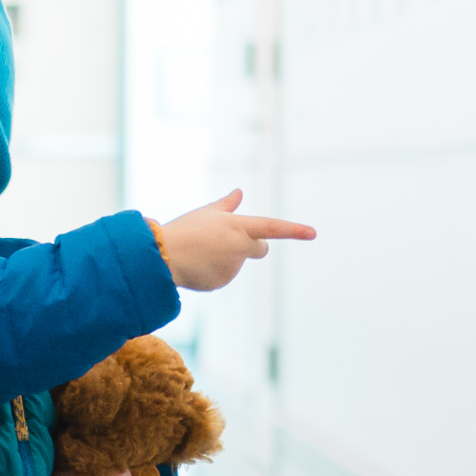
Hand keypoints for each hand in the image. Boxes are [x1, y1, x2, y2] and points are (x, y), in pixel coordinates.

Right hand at [148, 189, 317, 291]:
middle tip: (229, 240)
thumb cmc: (184, 229)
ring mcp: (232, 269)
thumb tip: (239, 193)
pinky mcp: (221, 283)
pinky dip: (212, 271)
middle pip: (260, 248)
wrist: (162, 256)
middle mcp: (240, 249)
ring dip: (225, 257)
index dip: (294, 230)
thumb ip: (227, 205)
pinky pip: (222, 276)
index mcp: (239, 227)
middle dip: (253, 246)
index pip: (273, 227)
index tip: (313, 233)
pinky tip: (196, 265)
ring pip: (237, 262)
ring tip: (200, 251)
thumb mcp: (206, 213)